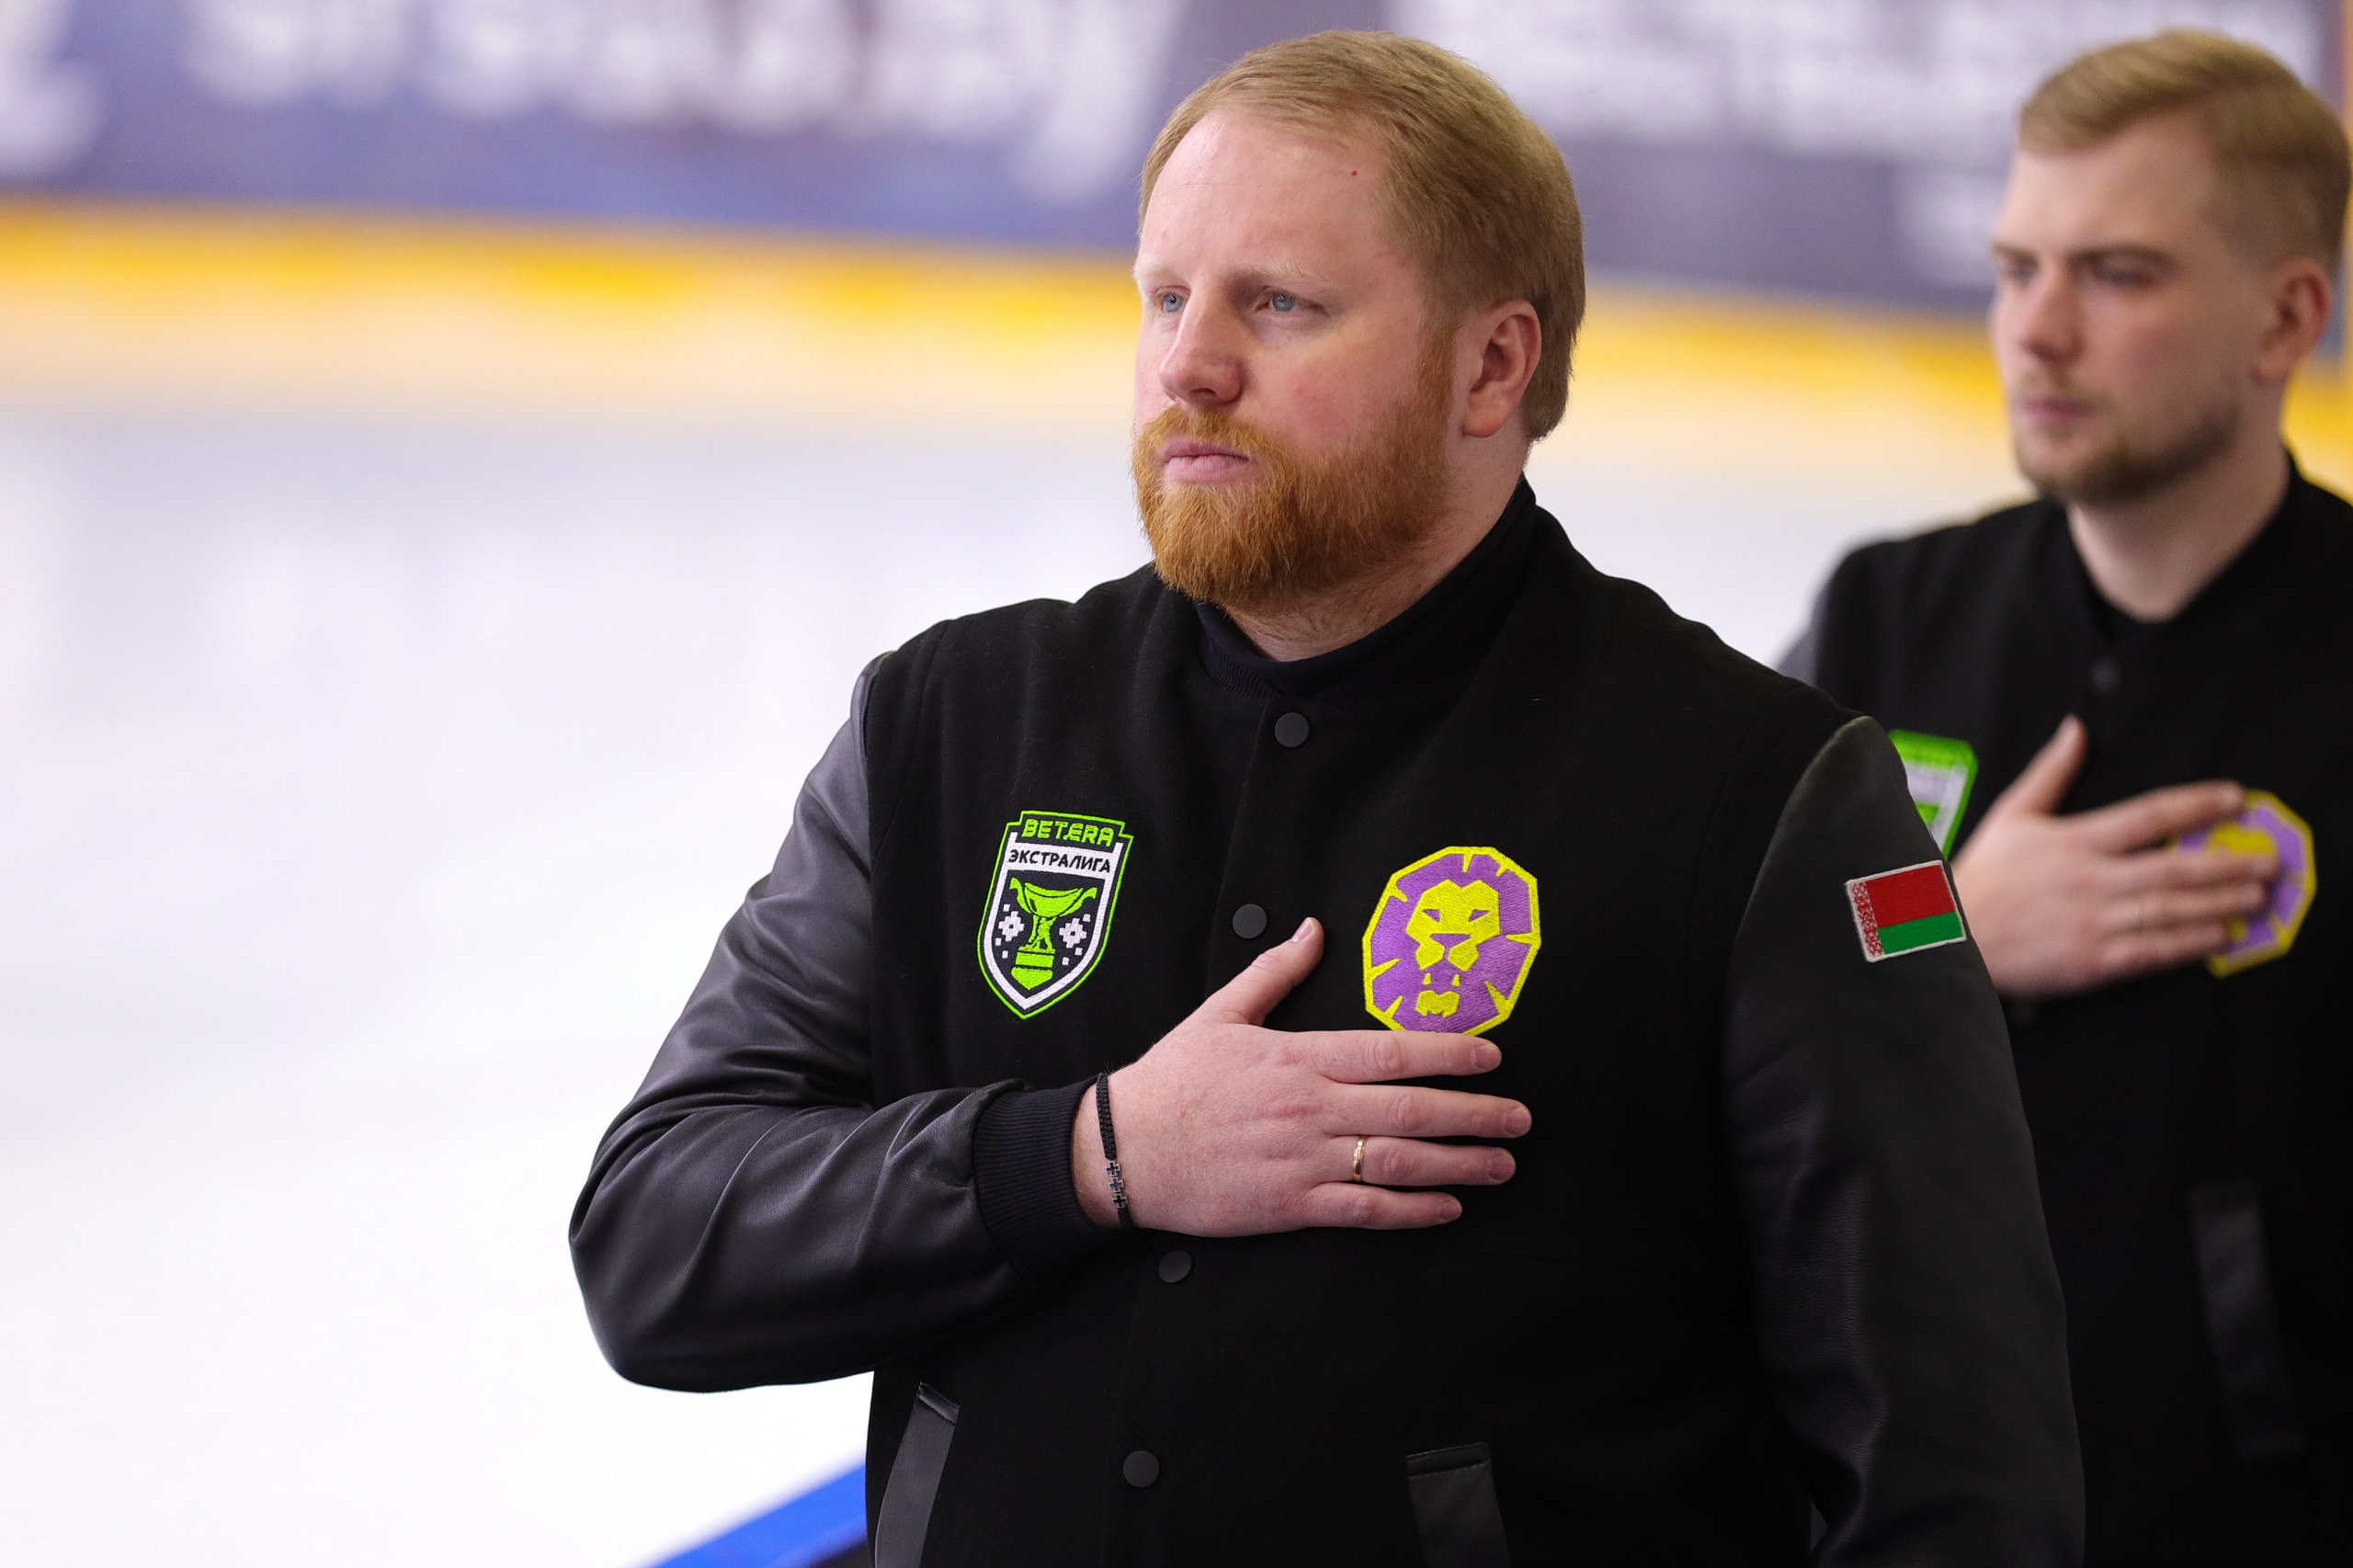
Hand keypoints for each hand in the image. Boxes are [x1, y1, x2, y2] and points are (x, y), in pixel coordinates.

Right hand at [1071, 917, 1529, 1234]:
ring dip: (1458, 1163)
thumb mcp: (1220, 1011)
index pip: (1389, 1050)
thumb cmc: (1173, 1078)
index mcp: (1298, 1056)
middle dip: (1474, 1114)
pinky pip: (1362, 1210)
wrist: (1123, 1148)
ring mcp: (1301, 1159)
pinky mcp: (1289, 1205)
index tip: (1492, 1056)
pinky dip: (1411, 1211)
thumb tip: (1313, 928)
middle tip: (1520, 1118)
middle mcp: (1310, 1107)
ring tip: (1502, 1164)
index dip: (1448, 1053)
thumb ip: (1276, 971)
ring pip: (1397, 1160)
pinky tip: (1448, 1208)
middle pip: (1409, 1107)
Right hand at [1951, 716, 2277, 998]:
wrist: (1949, 936)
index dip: (2196, 805)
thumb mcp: (2011, 815)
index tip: (2235, 799)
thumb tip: (2075, 728)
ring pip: (2172, 909)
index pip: (2149, 815)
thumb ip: (2051, 772)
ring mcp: (2094, 922)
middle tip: (2266, 859)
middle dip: (2228, 862)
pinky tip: (2219, 937)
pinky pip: (2153, 951)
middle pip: (2174, 866)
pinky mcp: (2093, 961)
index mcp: (2074, 840)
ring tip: (2255, 895)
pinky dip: (2190, 944)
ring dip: (2220, 902)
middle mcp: (2091, 879)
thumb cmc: (1982, 876)